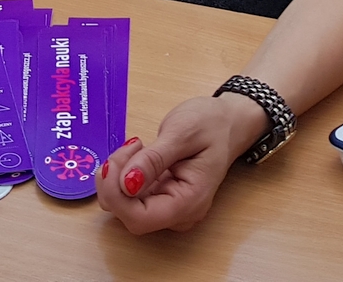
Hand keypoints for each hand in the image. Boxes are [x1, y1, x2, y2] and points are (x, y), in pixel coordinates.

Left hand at [95, 94, 263, 234]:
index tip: (116, 161)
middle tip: (129, 145)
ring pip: (125, 207)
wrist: (228, 122)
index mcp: (189, 202)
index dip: (118, 196)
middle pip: (129, 215)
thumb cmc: (211, 125)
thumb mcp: (182, 133)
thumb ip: (154, 160)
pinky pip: (131, 196)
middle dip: (115, 182)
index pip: (140, 219)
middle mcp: (178, 213)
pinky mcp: (159, 197)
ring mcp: (168, 207)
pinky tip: (135, 153)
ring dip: (116, 177)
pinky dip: (122, 175)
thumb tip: (126, 184)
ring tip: (135, 146)